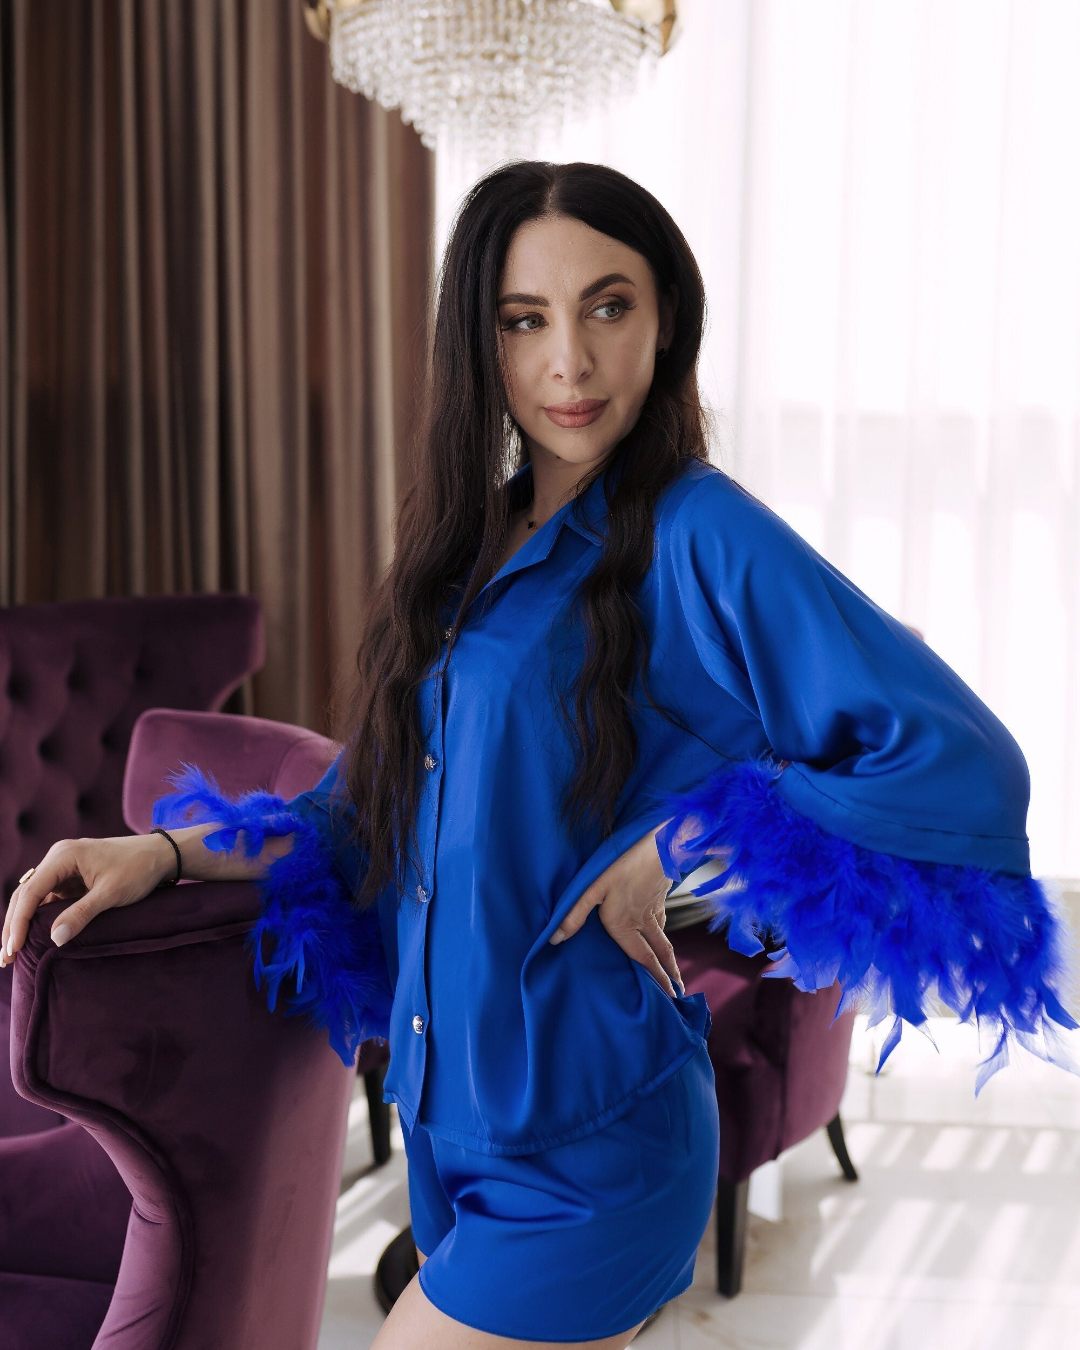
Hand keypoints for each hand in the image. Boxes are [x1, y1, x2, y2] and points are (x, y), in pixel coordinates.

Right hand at [0, 833, 177, 966]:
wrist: (160, 854)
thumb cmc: (138, 869)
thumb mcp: (111, 894)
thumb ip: (82, 914)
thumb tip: (55, 939)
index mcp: (63, 856)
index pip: (30, 892)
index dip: (19, 922)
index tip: (13, 949)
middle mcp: (58, 858)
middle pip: (25, 895)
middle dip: (14, 926)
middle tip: (5, 958)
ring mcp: (63, 867)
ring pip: (34, 897)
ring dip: (23, 923)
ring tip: (13, 952)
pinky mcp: (71, 877)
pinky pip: (48, 898)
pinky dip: (39, 918)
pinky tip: (33, 937)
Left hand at [548, 822, 684, 998]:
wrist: (660, 842)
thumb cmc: (623, 864)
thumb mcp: (592, 887)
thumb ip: (574, 914)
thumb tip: (555, 940)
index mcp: (625, 924)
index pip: (643, 959)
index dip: (655, 978)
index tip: (669, 996)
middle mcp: (643, 921)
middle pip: (659, 953)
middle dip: (668, 974)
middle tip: (678, 993)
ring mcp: (654, 907)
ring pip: (663, 938)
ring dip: (668, 956)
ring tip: (671, 968)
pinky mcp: (660, 894)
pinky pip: (663, 920)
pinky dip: (664, 933)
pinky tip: (661, 929)